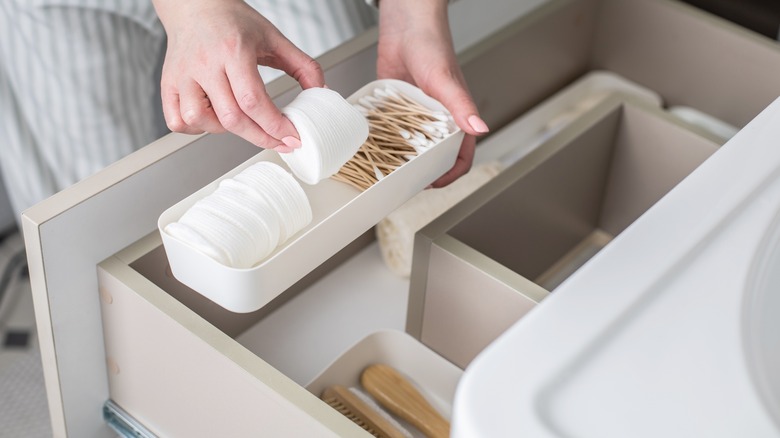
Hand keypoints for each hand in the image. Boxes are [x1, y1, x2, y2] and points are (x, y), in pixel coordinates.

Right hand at [152, 0, 323, 151]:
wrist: (195, 4)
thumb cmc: (233, 22)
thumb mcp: (275, 37)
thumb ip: (303, 65)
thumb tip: (321, 92)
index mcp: (233, 50)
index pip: (252, 100)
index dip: (274, 125)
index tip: (291, 136)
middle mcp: (205, 64)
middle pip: (231, 117)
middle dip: (260, 136)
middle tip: (279, 141)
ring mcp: (183, 75)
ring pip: (200, 120)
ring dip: (225, 131)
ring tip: (242, 121)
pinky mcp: (168, 83)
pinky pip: (177, 120)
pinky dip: (196, 128)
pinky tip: (213, 119)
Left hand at [377, 0, 487, 187]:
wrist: (406, 21)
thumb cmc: (432, 44)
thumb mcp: (444, 79)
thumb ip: (461, 105)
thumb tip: (480, 129)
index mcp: (456, 116)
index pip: (461, 155)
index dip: (450, 173)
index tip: (433, 183)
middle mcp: (437, 118)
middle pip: (434, 155)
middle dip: (422, 171)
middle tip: (404, 181)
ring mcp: (416, 113)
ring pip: (412, 144)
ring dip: (402, 158)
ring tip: (386, 169)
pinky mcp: (398, 104)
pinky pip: (393, 128)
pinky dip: (385, 138)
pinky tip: (372, 144)